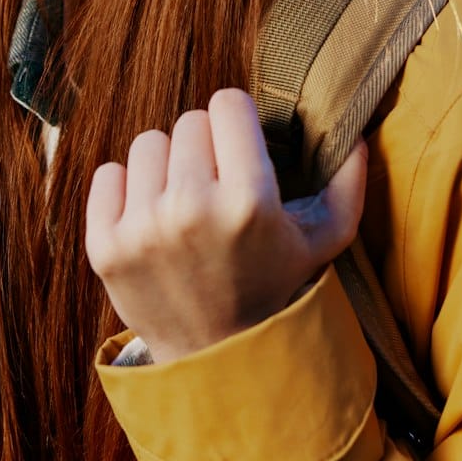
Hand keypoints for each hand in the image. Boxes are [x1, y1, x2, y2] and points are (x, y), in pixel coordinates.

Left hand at [84, 87, 368, 363]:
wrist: (218, 358)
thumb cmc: (273, 287)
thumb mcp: (323, 241)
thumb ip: (348, 184)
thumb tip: (356, 134)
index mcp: (250, 200)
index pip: (228, 102)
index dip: (237, 122)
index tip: (240, 148)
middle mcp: (192, 209)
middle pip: (189, 121)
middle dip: (205, 147)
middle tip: (216, 186)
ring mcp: (142, 229)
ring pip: (148, 143)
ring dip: (166, 166)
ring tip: (184, 203)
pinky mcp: (104, 246)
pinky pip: (107, 174)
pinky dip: (125, 190)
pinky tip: (150, 217)